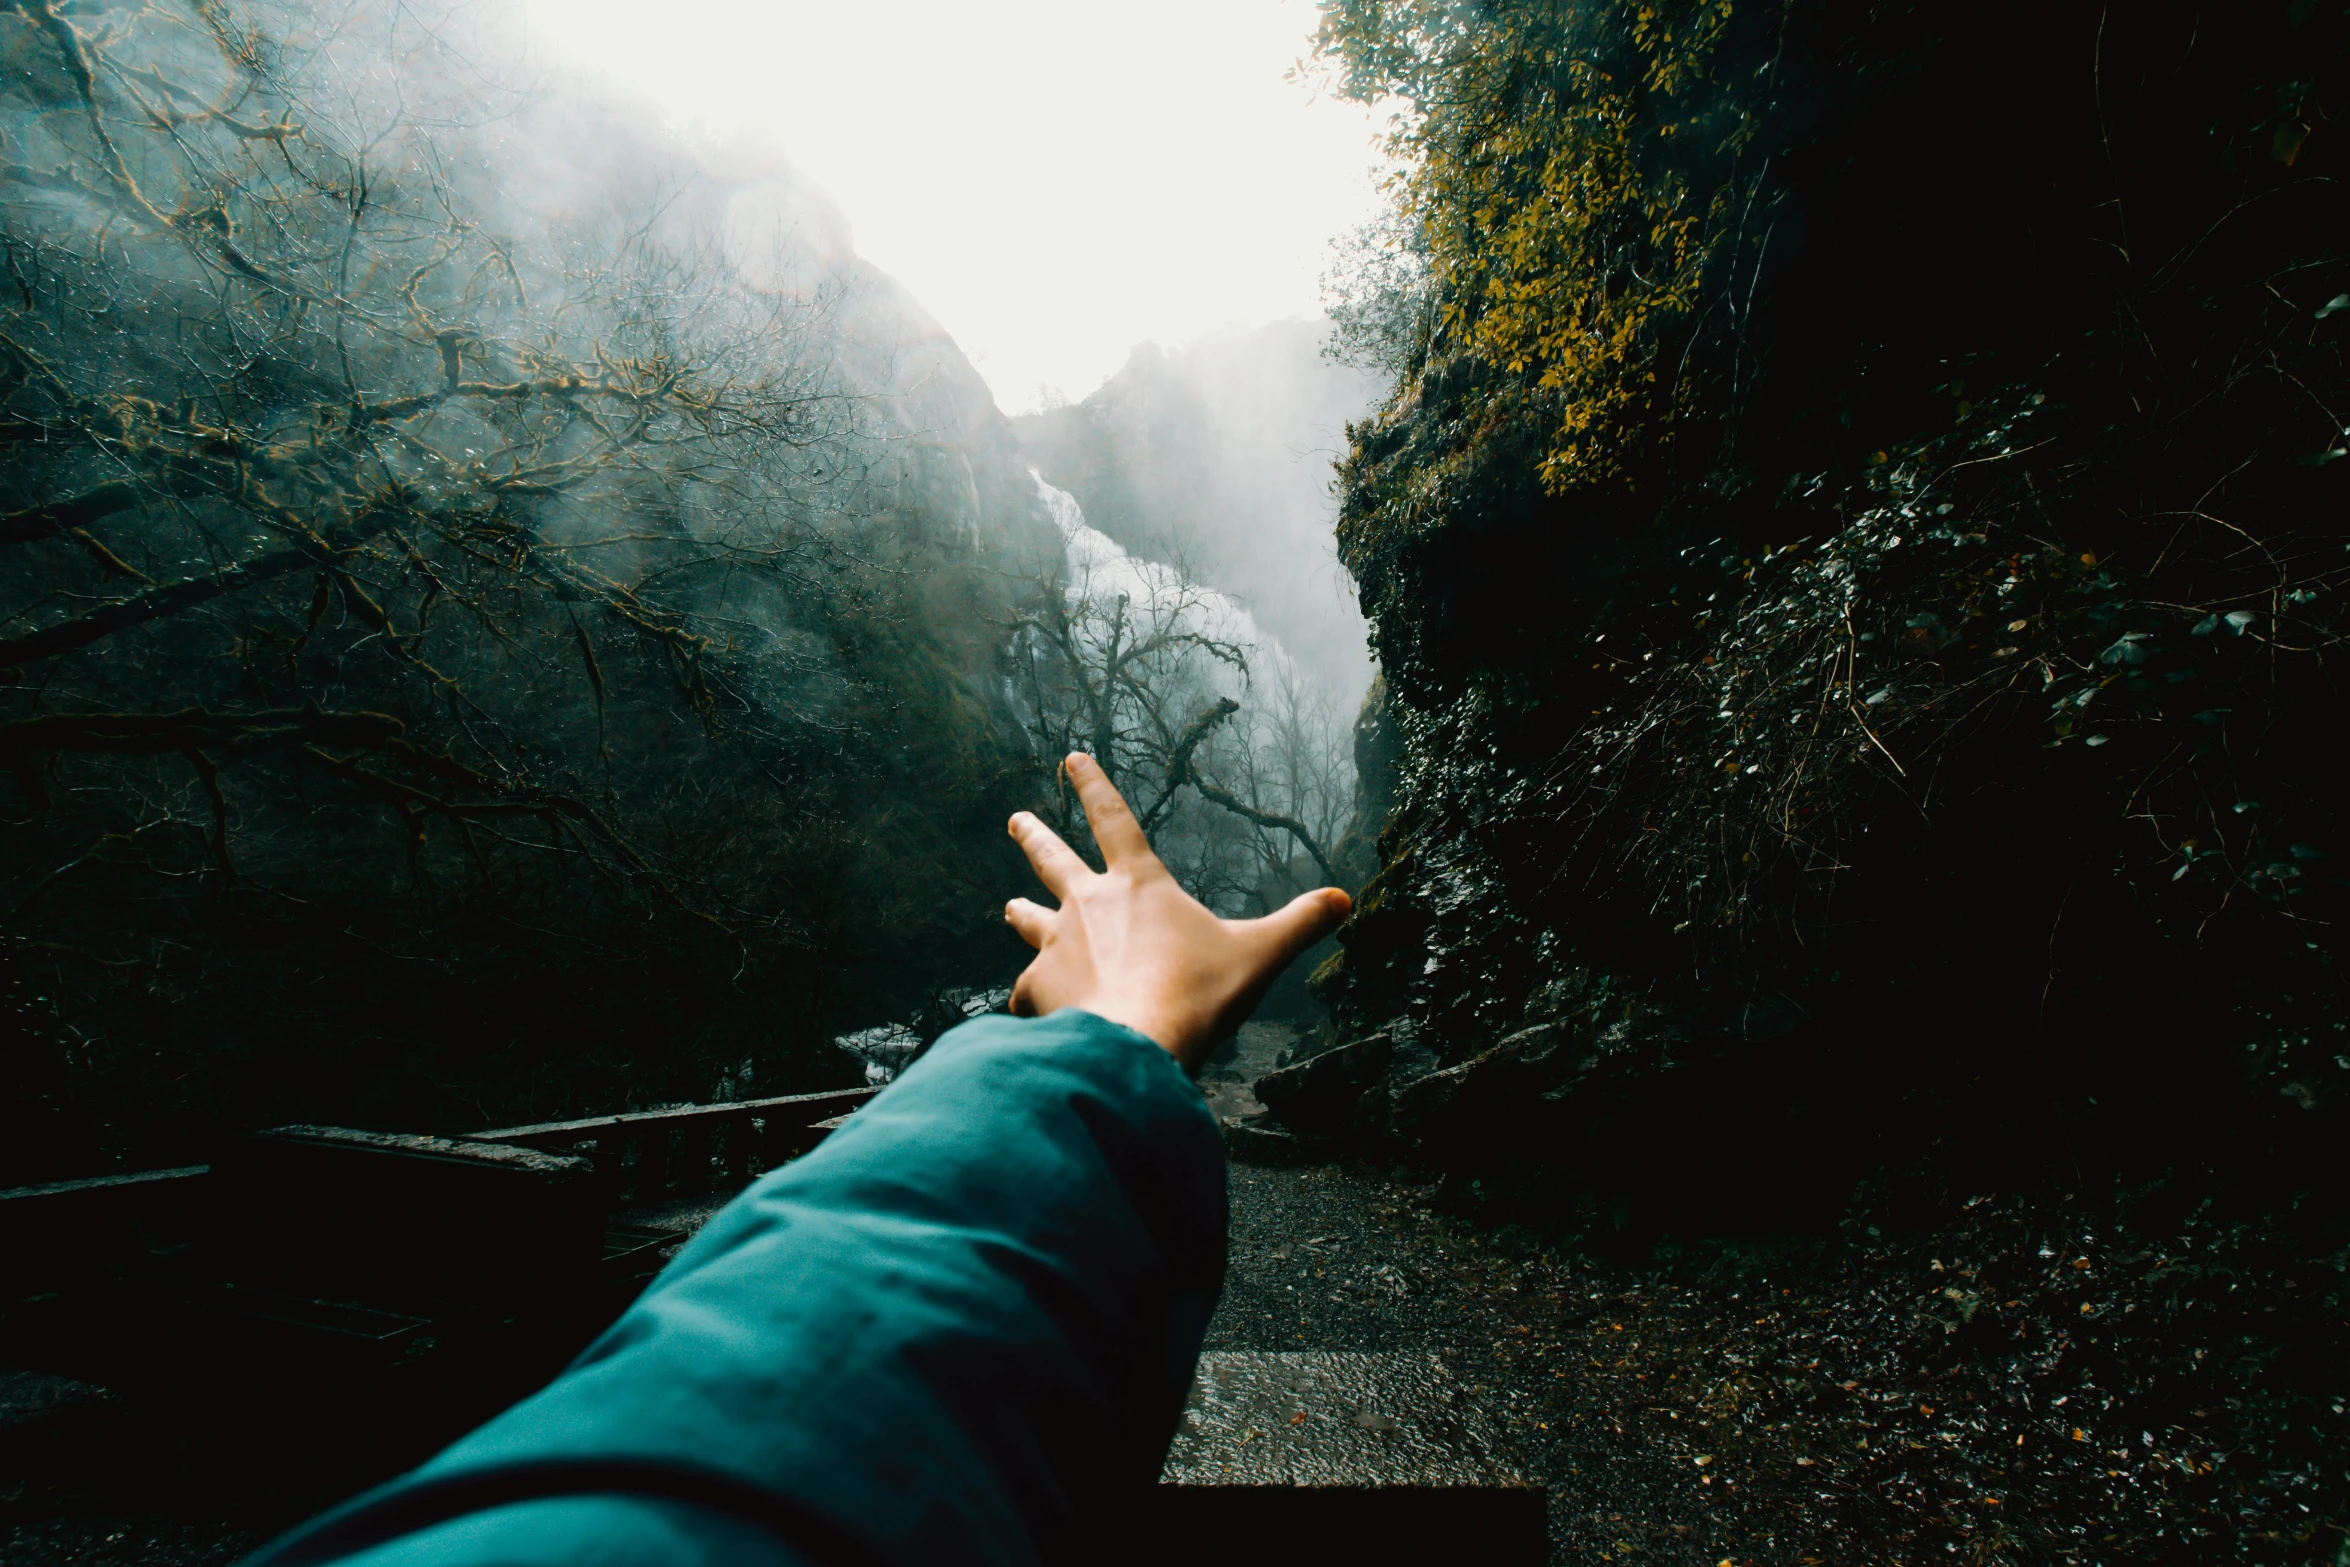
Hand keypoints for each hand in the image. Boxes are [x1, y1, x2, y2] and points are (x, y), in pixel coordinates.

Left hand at [1005, 754, 1351, 1073]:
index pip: (1113, 818)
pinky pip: (1024, 990)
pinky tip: (1029, 1009)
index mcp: (1138, 884)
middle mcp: (1087, 905)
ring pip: (1029, 921)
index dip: (1094, 785)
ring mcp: (1056, 946)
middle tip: (1016, 819)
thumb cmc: (1198, 994)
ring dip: (1021, 914)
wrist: (1136, 1043)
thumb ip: (1299, 924)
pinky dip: (1028, 998)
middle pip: (1051, 860)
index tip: (1073, 757)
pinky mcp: (1037, 989)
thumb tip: (1345, 900)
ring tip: (1010, 909)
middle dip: (1034, 836)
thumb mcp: (1259, 954)